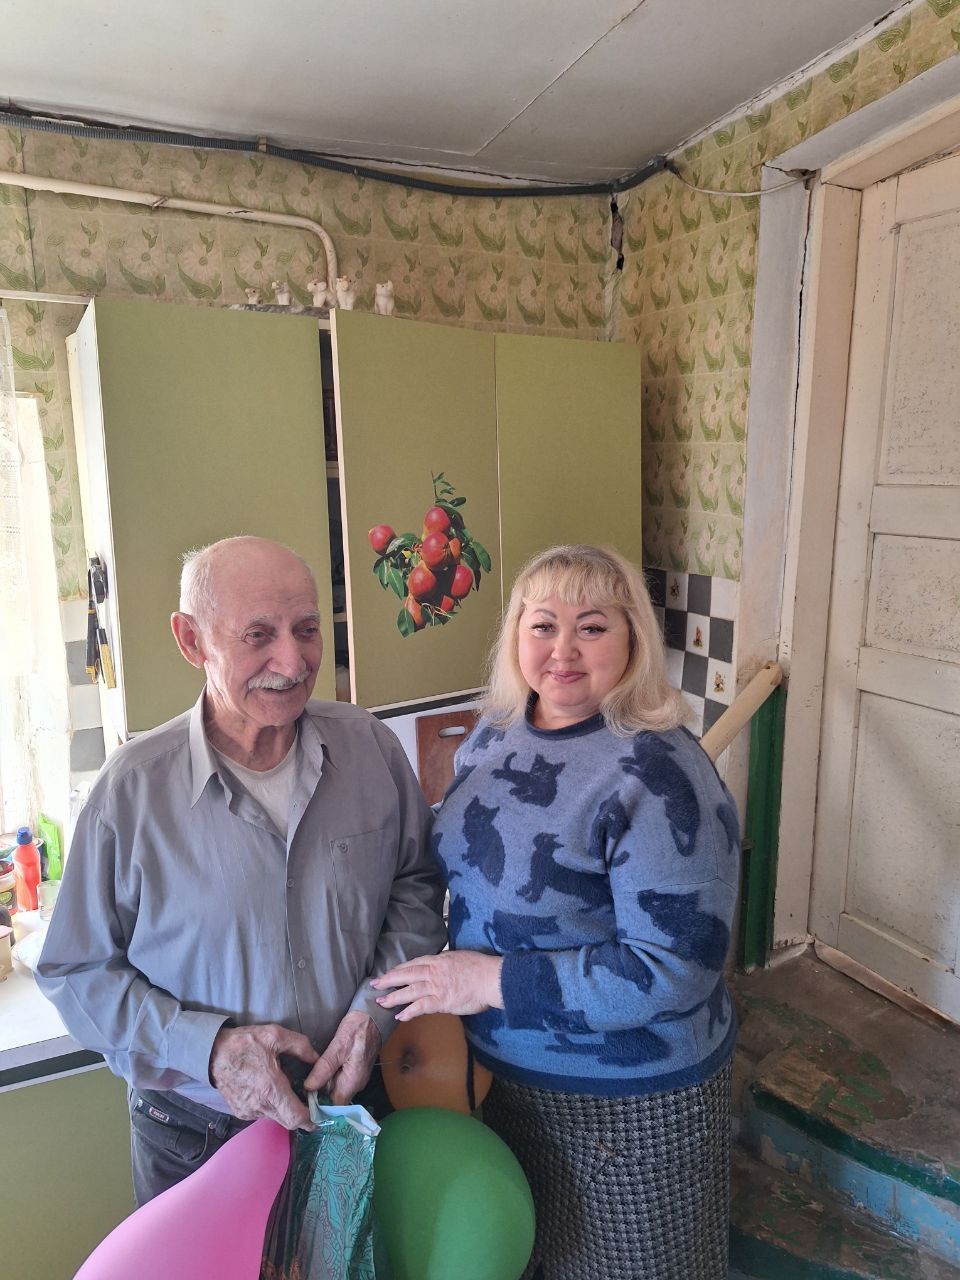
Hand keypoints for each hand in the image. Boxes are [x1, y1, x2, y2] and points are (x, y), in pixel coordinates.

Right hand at [209, 1023, 318, 1129]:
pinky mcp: (241, 1112)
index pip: (296, 1117)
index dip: (311, 1119)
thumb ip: (301, 1046)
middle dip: (301, 1114)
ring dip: (286, 1109)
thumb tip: (317, 1058)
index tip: (320, 1114)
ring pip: (276, 1118)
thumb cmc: (245, 1043)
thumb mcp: (276, 1036)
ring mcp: (249, 1111)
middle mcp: (260, 1106)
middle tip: (309, 1102)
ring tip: (288, 1090)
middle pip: (288, 1122)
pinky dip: (271, 1107)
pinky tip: (270, 1090)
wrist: (213, 1053)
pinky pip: (262, 1114)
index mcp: (271, 1089)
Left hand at [304, 1011, 380, 1104]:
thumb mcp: (338, 1046)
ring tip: (308, 1078)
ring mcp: (356, 1078)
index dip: (319, 1105)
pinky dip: (329, 1078)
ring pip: (336, 1089)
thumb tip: (309, 1087)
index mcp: (353, 1081)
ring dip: (323, 1085)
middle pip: (334, 1098)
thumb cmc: (356, 1029)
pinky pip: (339, 1080)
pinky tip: (319, 1071)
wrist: (372, 1016)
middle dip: (319, 1094)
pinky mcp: (354, 1071)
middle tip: (302, 1086)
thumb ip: (324, 1068)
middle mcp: (356, 1084)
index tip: (304, 1098)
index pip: (335, 1105)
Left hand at [371, 951, 503, 1020]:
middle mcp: (434, 972)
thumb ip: (447, 963)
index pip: (414, 964)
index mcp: (439, 960)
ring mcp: (436, 986)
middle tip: (374, 984)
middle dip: (388, 979)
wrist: (491, 978)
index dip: (400, 969)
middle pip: (406, 974)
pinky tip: (399, 1016)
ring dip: (393, 996)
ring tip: (381, 1002)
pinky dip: (409, 1011)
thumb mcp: (460, 958)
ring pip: (409, 990)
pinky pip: (421, 1007)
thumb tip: (442, 968)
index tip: (390, 973)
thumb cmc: (480, 968)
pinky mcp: (442, 1001)